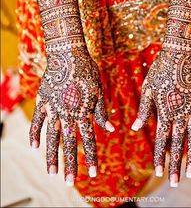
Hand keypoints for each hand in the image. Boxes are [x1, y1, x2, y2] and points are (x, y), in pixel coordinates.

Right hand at [29, 46, 113, 184]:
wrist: (68, 53)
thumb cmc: (87, 70)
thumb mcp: (99, 90)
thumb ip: (102, 112)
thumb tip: (111, 129)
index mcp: (84, 111)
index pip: (89, 139)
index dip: (91, 157)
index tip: (93, 173)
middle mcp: (69, 113)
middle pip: (69, 143)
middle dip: (70, 164)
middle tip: (68, 182)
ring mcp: (54, 108)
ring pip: (52, 137)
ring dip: (52, 156)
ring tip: (51, 173)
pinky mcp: (43, 101)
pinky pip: (37, 121)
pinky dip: (35, 134)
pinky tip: (34, 148)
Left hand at [132, 49, 190, 186]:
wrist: (181, 53)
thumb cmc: (160, 70)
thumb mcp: (147, 89)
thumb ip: (143, 110)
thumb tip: (134, 128)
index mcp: (164, 112)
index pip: (161, 140)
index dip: (160, 157)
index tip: (159, 173)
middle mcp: (179, 114)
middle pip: (178, 145)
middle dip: (176, 165)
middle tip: (176, 183)